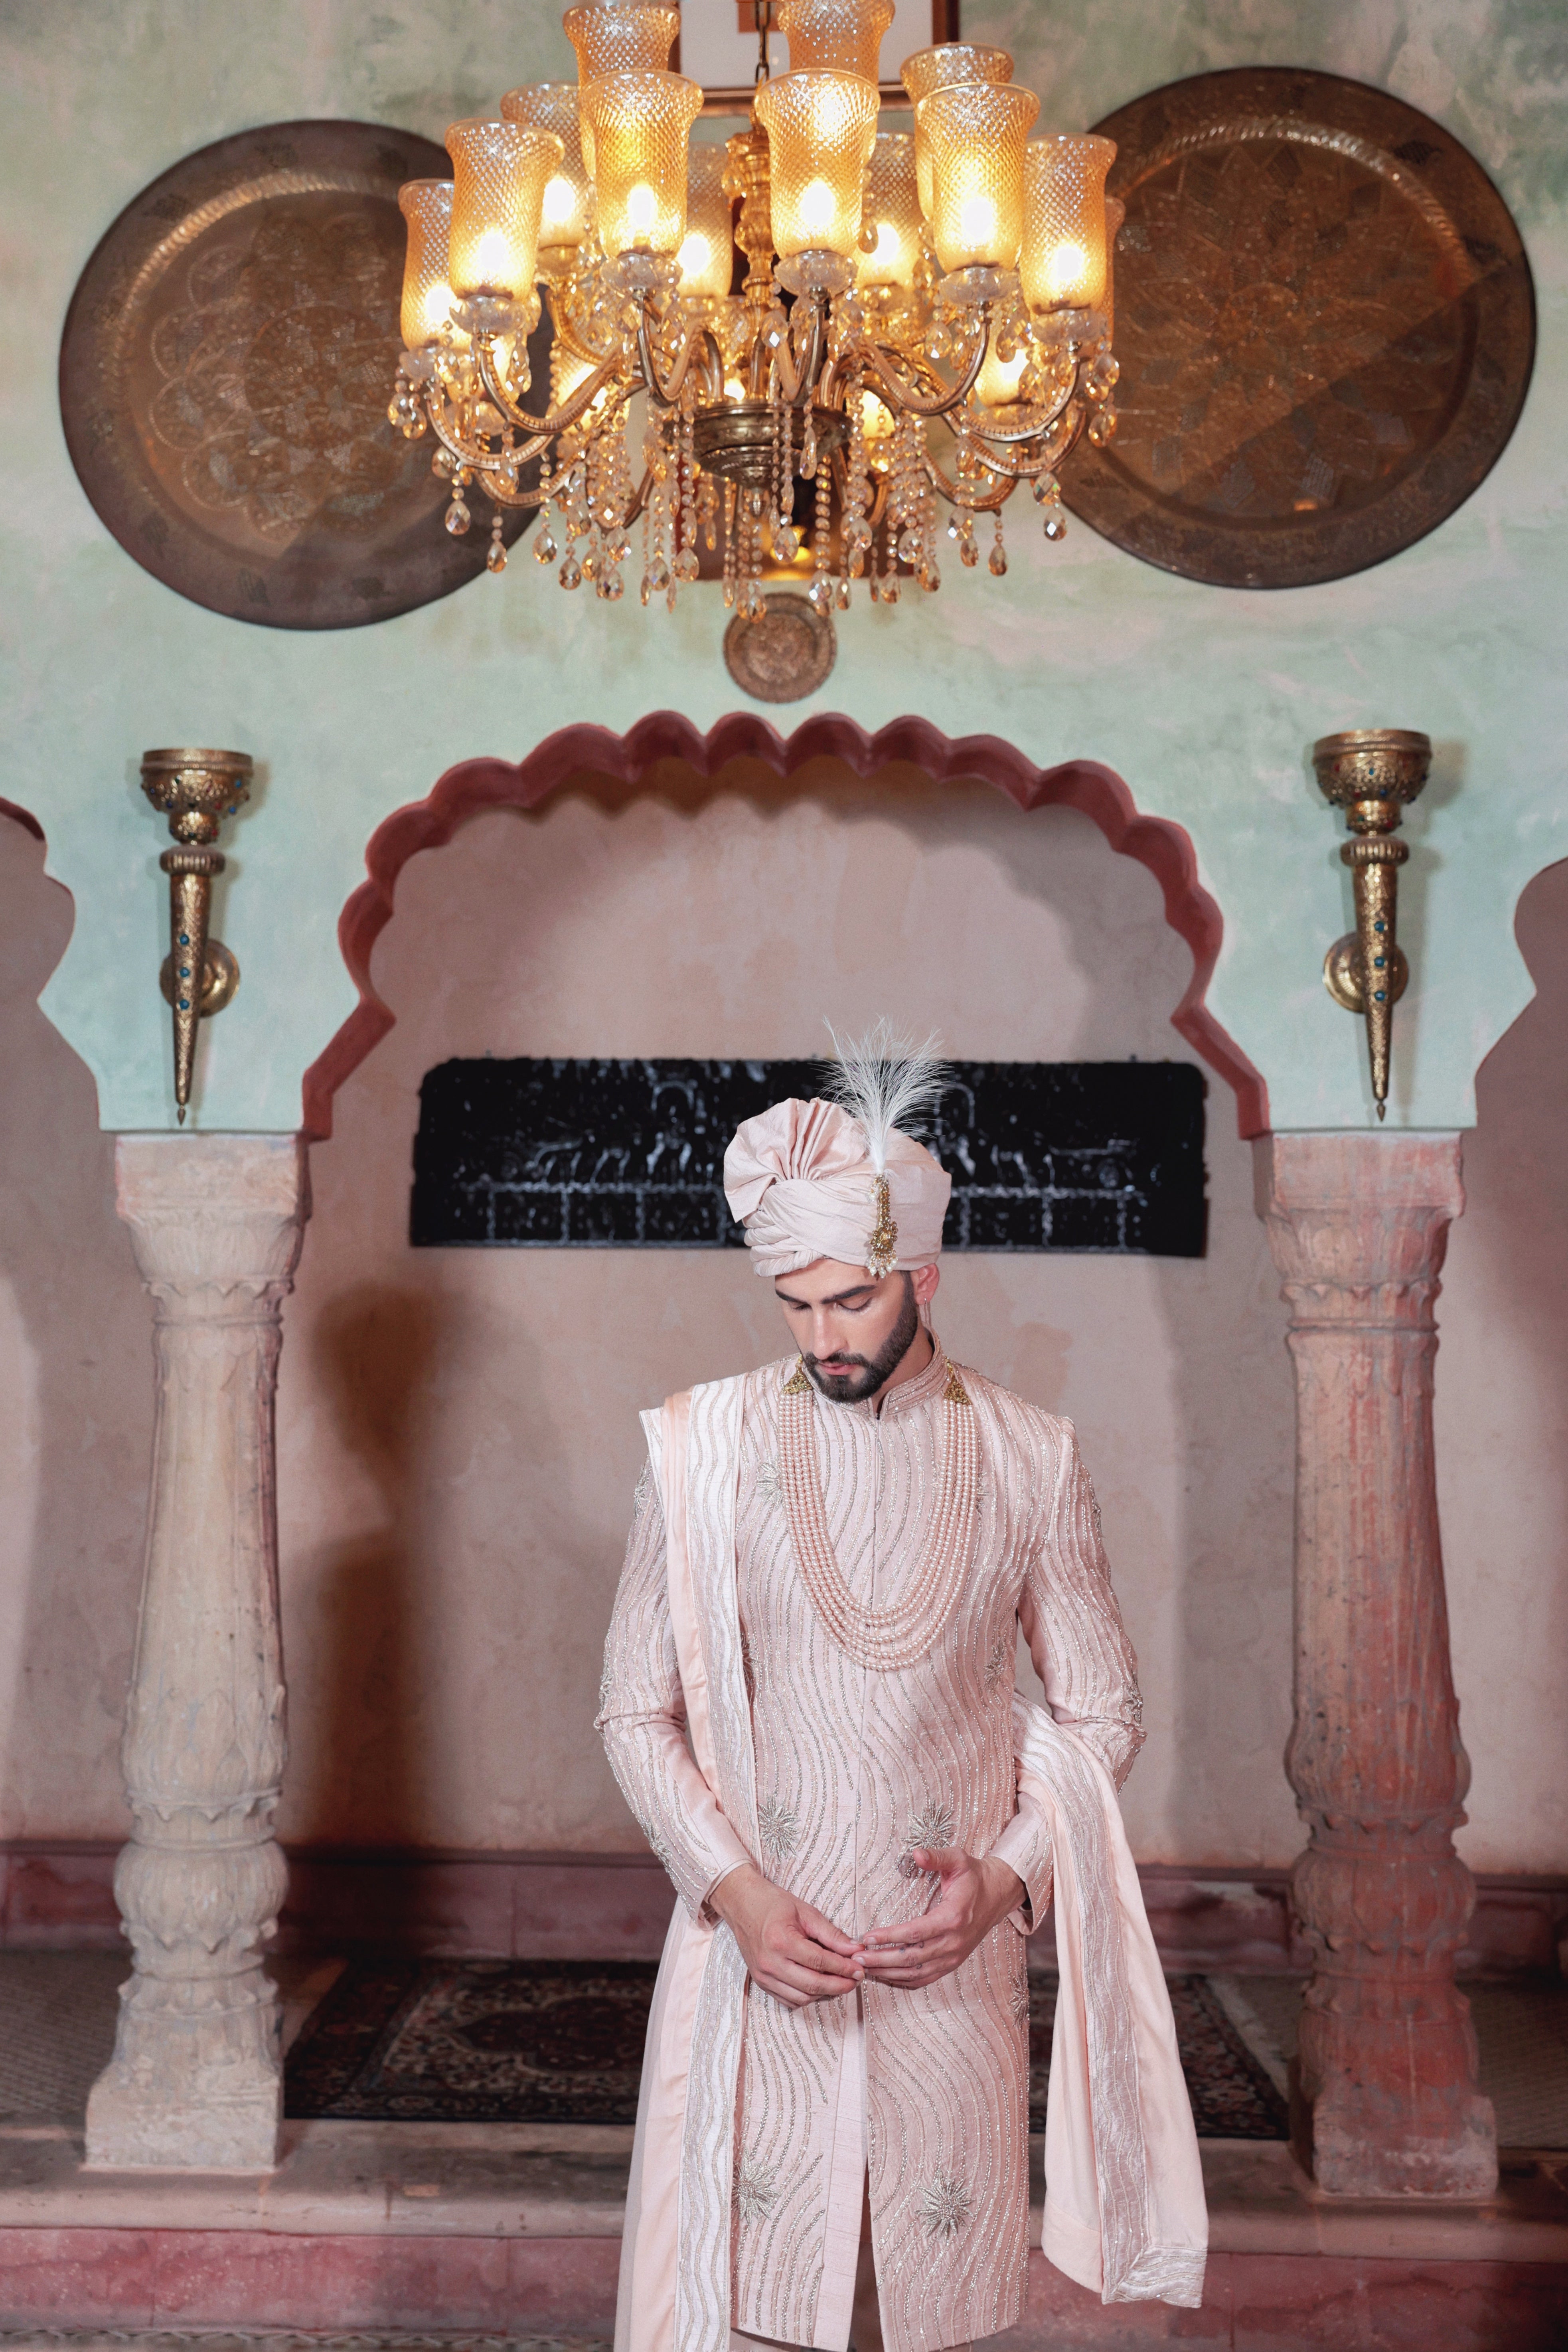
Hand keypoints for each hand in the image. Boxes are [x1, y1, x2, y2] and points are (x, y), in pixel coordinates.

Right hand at [709, 1863, 864, 2007]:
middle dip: (839, 1985)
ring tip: (841, 1982)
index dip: (843, 1968)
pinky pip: (788, 2000)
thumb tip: (855, 1950)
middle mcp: (770, 1963)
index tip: (860, 1969)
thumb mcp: (805, 1912)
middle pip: (812, 1985)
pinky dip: (807, 1997)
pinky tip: (820, 1987)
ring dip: (825, 1994)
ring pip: (802, 1997)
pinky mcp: (760, 1982)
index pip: (819, 1962)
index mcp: (781, 1941)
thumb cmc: (773, 1903)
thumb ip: (831, 1933)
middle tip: (856, 1980)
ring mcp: (763, 1976)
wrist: (742, 1904)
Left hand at [857, 1848, 1023, 1989]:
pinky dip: (904, 1981)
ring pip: (916, 1973)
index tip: (867, 1937)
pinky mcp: (952, 1963)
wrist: (997, 1895)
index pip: (915, 1933)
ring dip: (889, 1973)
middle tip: (857, 1958)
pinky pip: (925, 1978)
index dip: (890, 1937)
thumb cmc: (973, 1876)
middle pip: (912, 1958)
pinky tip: (886, 1976)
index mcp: (953, 1917)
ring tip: (865, 1968)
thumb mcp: (957, 1859)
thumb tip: (916, 1853)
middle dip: (882, 1960)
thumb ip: (936, 1857)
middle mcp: (954, 1942)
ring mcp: (954, 1956)